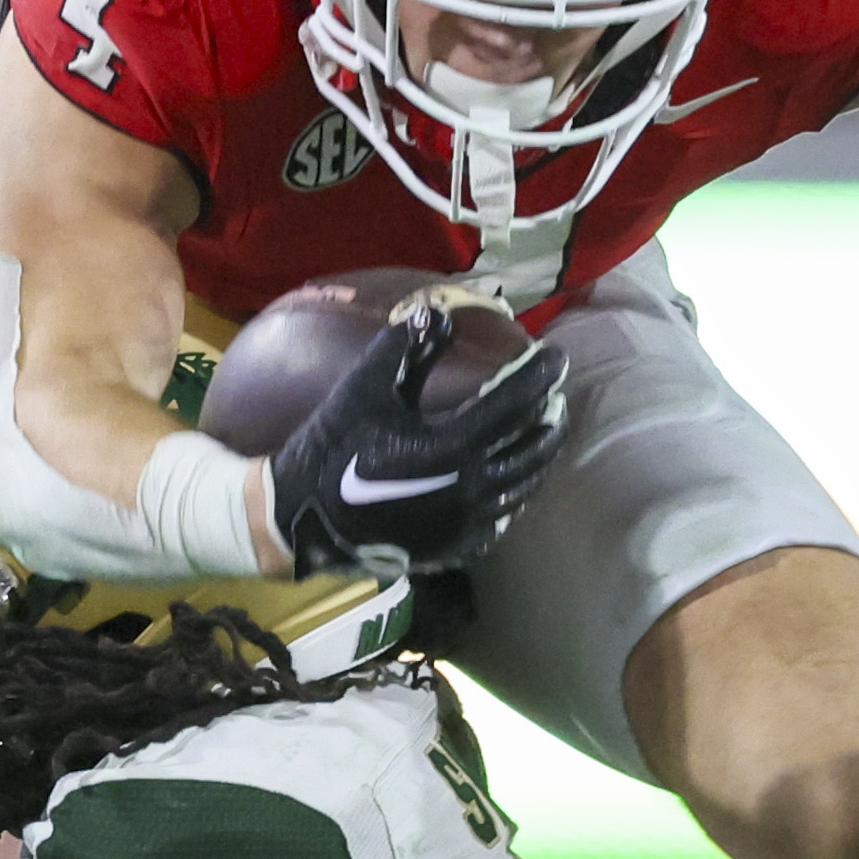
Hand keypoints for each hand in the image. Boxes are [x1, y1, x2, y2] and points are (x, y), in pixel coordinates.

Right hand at [269, 306, 566, 578]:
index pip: (517, 402)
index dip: (541, 374)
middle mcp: (472, 488)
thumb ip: (405, 348)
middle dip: (550, 418)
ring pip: (525, 486)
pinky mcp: (457, 546)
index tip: (555, 355)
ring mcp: (467, 522)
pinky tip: (510, 481)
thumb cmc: (332, 448)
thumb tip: (438, 312)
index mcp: (454, 446)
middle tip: (553, 396)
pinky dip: (514, 493)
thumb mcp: (364, 389)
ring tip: (541, 434)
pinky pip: (501, 518)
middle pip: (534, 448)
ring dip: (538, 456)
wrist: (302, 518)